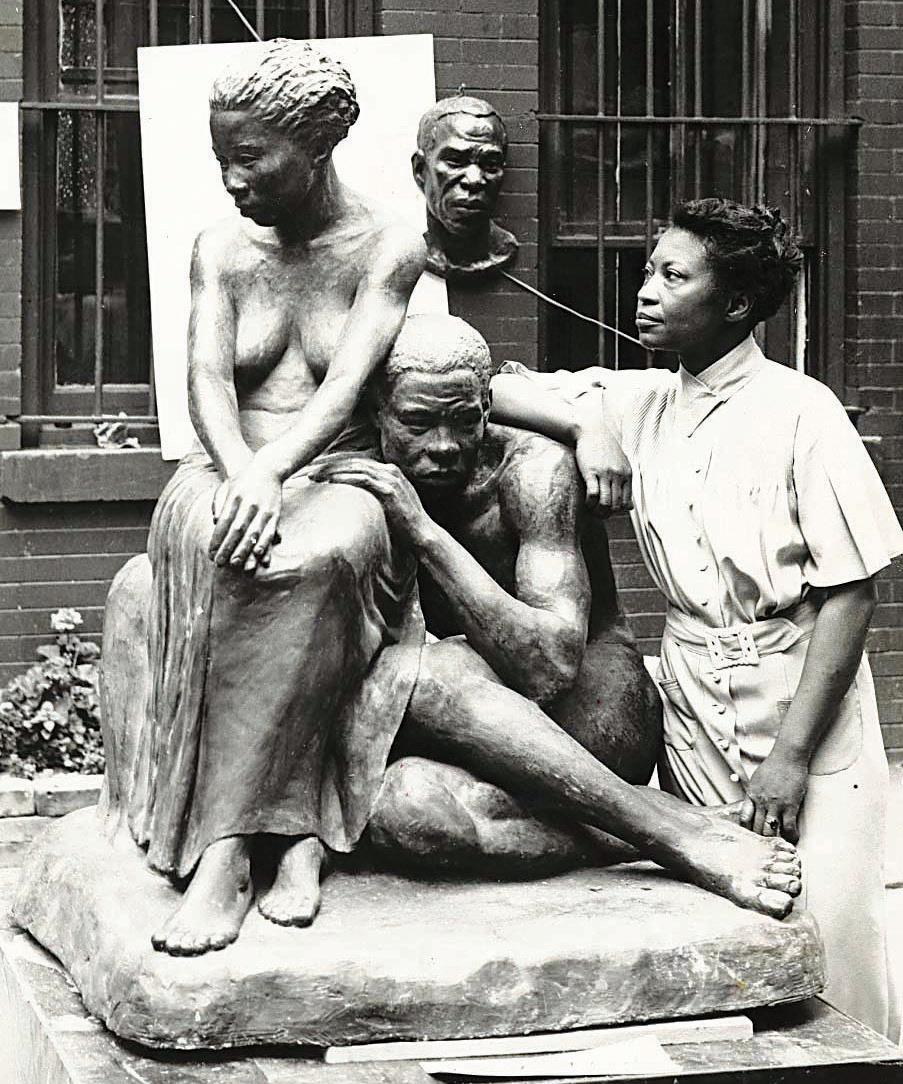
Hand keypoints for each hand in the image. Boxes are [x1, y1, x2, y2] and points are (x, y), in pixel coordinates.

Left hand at [209, 455, 282, 572]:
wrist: (268, 468)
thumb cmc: (243, 480)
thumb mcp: (227, 487)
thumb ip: (219, 503)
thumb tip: (215, 522)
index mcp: (234, 498)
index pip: (223, 522)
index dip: (217, 539)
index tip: (211, 553)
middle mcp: (249, 504)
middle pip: (237, 530)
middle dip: (228, 548)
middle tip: (220, 563)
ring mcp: (263, 510)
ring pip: (253, 533)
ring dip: (245, 550)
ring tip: (236, 563)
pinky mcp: (275, 513)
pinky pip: (269, 531)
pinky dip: (264, 543)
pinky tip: (258, 554)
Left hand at [309, 458, 432, 547]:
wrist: (422, 535)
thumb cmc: (404, 524)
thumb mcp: (388, 504)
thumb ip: (374, 495)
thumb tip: (353, 498)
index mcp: (389, 471)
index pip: (357, 461)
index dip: (335, 463)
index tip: (316, 468)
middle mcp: (390, 470)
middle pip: (353, 461)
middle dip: (329, 463)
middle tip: (308, 467)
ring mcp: (390, 478)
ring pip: (354, 467)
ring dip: (332, 470)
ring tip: (313, 474)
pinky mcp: (389, 489)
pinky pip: (362, 479)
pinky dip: (344, 477)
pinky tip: (329, 480)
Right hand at [574, 415, 631, 515]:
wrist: (592, 431)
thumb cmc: (606, 448)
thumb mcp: (622, 464)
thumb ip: (626, 484)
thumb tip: (629, 507)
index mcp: (627, 475)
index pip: (626, 503)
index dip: (617, 512)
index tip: (608, 511)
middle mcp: (618, 475)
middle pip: (615, 505)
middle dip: (607, 514)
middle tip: (599, 515)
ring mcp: (605, 474)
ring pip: (605, 503)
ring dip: (598, 512)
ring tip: (592, 511)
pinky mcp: (591, 472)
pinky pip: (593, 494)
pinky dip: (590, 503)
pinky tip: (587, 502)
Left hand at [740, 748, 808, 843]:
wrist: (787, 756)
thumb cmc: (773, 766)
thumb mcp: (756, 780)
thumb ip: (754, 794)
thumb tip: (752, 805)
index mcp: (751, 795)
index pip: (744, 818)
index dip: (746, 831)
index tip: (750, 838)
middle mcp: (761, 801)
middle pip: (756, 828)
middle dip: (759, 840)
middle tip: (764, 849)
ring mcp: (775, 804)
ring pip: (770, 830)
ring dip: (774, 841)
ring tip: (778, 848)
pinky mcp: (790, 806)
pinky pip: (789, 827)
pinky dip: (791, 836)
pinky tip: (793, 840)